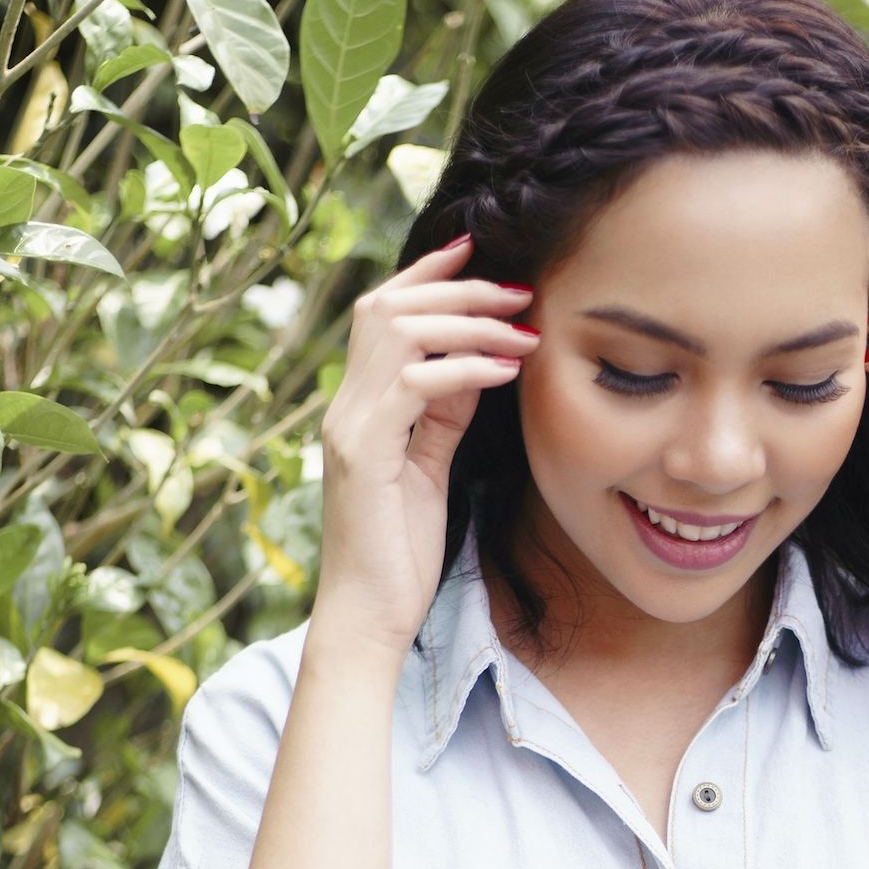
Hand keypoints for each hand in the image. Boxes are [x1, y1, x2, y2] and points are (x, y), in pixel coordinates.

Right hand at [312, 231, 539, 662]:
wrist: (370, 616)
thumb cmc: (400, 551)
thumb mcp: (428, 467)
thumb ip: (441, 413)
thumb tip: (477, 362)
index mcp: (360, 405)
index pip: (382, 315)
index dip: (428, 276)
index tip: (479, 252)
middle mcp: (346, 406)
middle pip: (388, 307)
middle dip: (458, 288)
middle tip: (520, 291)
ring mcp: (350, 426)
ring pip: (397, 332)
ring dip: (467, 320)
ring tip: (523, 327)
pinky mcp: (365, 453)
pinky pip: (414, 383)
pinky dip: (464, 366)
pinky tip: (506, 369)